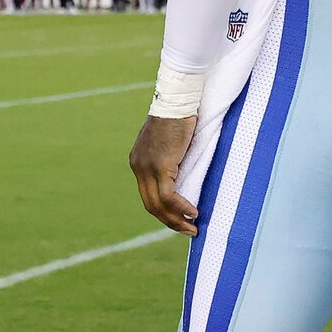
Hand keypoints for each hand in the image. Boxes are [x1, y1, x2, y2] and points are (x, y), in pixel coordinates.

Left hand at [129, 113, 199, 235]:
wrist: (177, 100)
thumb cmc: (178, 118)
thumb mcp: (169, 144)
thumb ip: (170, 160)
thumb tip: (182, 177)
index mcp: (138, 163)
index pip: (147, 196)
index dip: (163, 212)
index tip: (178, 220)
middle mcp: (138, 167)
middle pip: (151, 205)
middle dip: (169, 221)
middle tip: (187, 230)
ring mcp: (148, 167)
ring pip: (158, 204)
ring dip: (176, 219)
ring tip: (192, 227)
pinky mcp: (161, 165)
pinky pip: (169, 195)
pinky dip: (182, 207)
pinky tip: (194, 212)